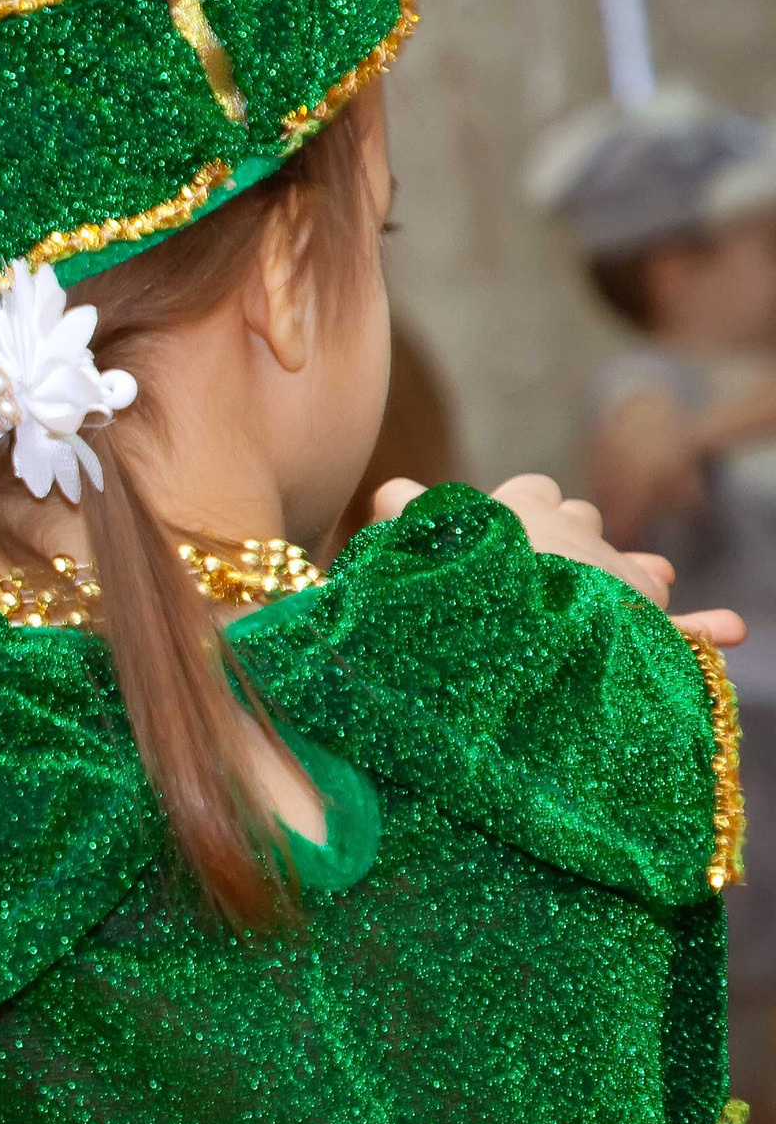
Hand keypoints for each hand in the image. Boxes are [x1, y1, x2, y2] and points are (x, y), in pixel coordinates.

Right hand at [370, 475, 745, 647]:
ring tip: (643, 592)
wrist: (514, 631)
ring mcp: (619, 580)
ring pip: (640, 567)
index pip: (528, 493)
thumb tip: (390, 492)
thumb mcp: (414, 548)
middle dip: (578, 542)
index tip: (503, 535)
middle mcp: (578, 537)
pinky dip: (710, 629)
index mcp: (522, 514)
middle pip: (584, 522)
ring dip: (640, 577)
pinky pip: (693, 631)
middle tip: (560, 577)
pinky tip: (734, 627)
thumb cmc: (455, 589)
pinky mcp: (652, 630)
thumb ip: (405, 516)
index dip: (517, 511)